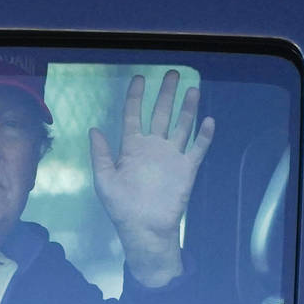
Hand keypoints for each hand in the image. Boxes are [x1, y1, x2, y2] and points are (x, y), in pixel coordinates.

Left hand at [89, 69, 214, 286]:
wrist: (145, 229)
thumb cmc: (122, 207)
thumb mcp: (104, 180)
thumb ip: (100, 155)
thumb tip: (94, 129)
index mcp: (132, 148)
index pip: (133, 115)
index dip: (135, 97)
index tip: (139, 78)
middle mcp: (153, 147)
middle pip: (160, 114)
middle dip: (166, 94)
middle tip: (172, 73)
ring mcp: (171, 156)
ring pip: (181, 126)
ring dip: (187, 108)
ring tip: (192, 89)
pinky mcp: (186, 169)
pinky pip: (197, 149)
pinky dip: (204, 135)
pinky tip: (208, 120)